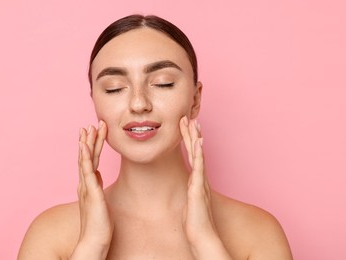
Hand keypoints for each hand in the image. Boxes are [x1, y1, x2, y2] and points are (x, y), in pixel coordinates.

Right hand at [71, 121, 112, 259]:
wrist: (94, 240)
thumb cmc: (98, 223)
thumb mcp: (99, 199)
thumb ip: (96, 185)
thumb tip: (97, 173)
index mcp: (88, 184)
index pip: (90, 160)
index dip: (92, 145)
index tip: (93, 132)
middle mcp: (85, 183)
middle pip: (87, 157)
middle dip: (90, 139)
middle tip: (92, 123)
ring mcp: (87, 187)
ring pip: (86, 160)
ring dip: (87, 144)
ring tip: (89, 128)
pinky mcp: (91, 193)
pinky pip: (87, 172)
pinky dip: (85, 158)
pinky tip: (84, 147)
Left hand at [180, 116, 231, 258]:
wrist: (201, 235)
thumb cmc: (195, 221)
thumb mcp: (189, 202)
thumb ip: (189, 192)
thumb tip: (186, 188)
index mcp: (196, 179)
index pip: (192, 155)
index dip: (189, 141)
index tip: (185, 127)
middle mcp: (200, 177)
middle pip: (196, 151)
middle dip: (191, 133)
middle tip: (188, 117)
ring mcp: (200, 181)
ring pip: (198, 154)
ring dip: (195, 138)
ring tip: (192, 122)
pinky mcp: (199, 187)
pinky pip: (199, 167)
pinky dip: (199, 154)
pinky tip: (198, 142)